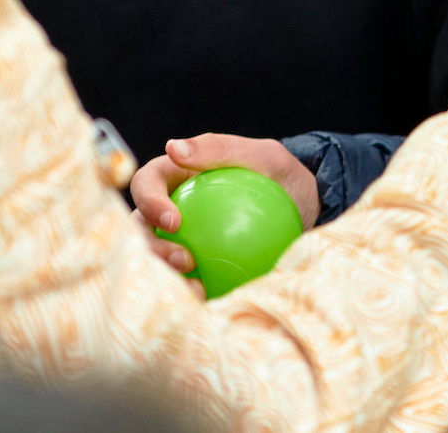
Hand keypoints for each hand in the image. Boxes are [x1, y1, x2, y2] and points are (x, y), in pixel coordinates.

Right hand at [129, 134, 319, 294]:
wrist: (307, 211)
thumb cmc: (282, 176)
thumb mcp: (264, 155)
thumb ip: (220, 148)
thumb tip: (173, 147)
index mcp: (175, 178)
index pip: (145, 185)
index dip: (148, 202)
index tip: (174, 221)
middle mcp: (168, 210)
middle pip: (139, 230)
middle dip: (150, 248)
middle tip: (185, 261)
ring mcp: (178, 242)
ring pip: (155, 260)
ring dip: (166, 276)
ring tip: (195, 288)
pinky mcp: (194, 269)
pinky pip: (185, 282)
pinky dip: (190, 293)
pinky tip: (209, 300)